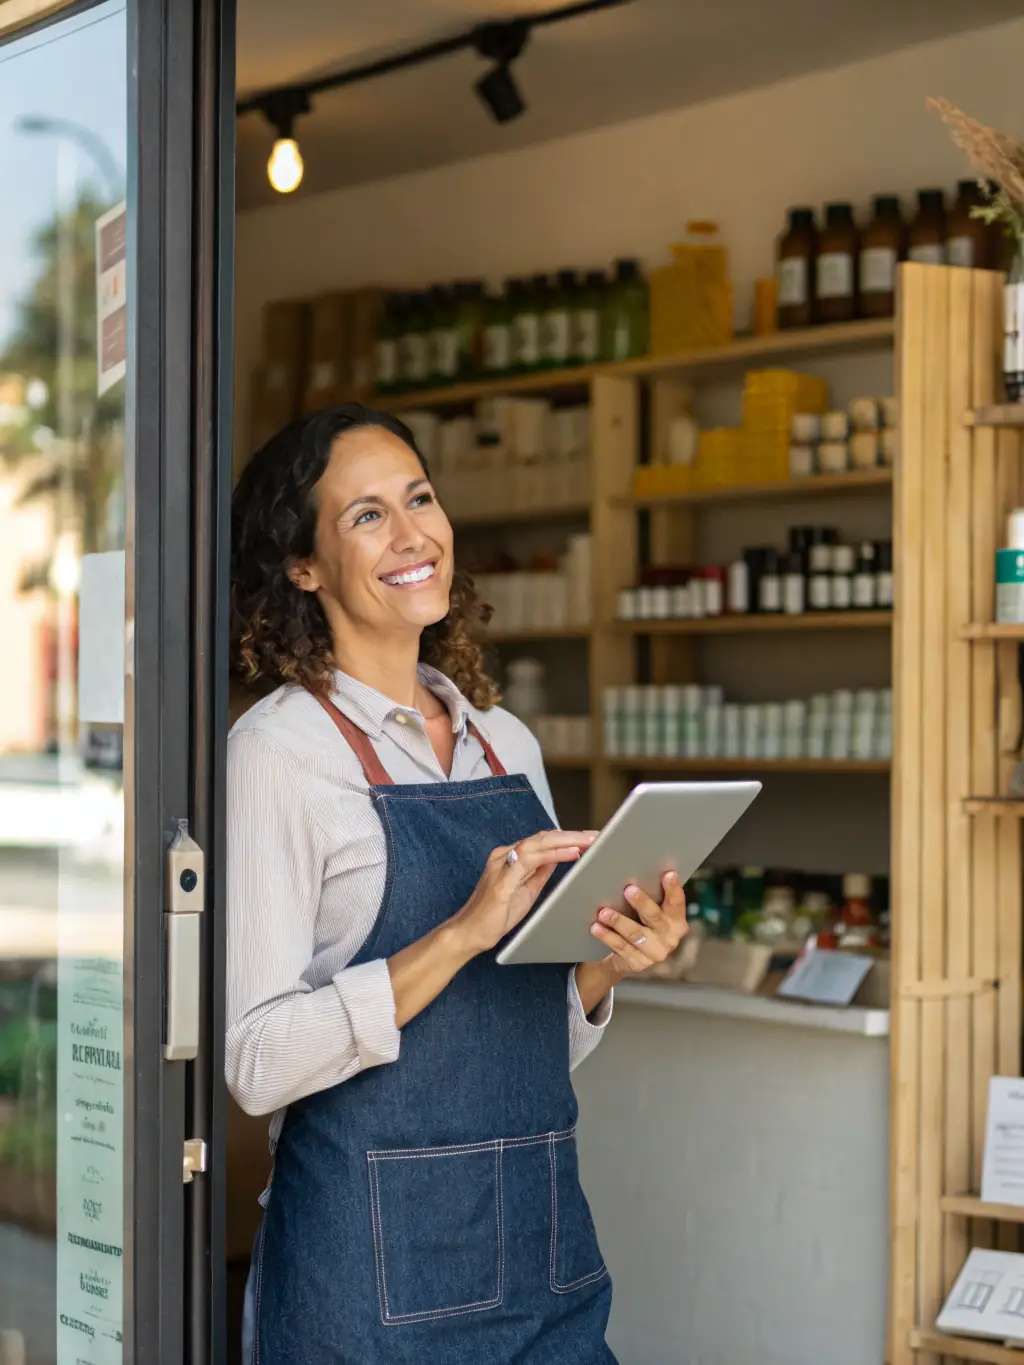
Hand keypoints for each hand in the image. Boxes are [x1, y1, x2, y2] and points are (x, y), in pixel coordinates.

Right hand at [450, 830, 598, 958]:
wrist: (469, 932)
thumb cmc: (494, 915)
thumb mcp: (525, 889)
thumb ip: (539, 872)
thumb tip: (558, 858)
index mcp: (510, 857)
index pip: (543, 841)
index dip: (567, 837)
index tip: (589, 838)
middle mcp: (505, 855)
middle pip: (544, 837)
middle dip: (572, 835)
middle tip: (596, 835)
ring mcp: (502, 864)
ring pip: (539, 842)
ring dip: (567, 840)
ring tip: (589, 840)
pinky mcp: (502, 879)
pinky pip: (531, 859)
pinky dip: (554, 854)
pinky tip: (572, 853)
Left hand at [588, 871, 688, 976]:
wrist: (632, 958)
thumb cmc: (642, 924)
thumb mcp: (650, 913)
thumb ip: (651, 896)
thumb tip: (633, 870)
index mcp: (677, 921)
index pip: (677, 902)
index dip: (673, 888)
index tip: (668, 874)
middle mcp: (670, 938)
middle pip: (654, 916)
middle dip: (641, 902)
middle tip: (628, 889)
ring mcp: (656, 952)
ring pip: (635, 933)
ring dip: (618, 921)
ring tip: (603, 912)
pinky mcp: (639, 963)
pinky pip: (621, 947)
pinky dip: (607, 936)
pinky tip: (596, 927)